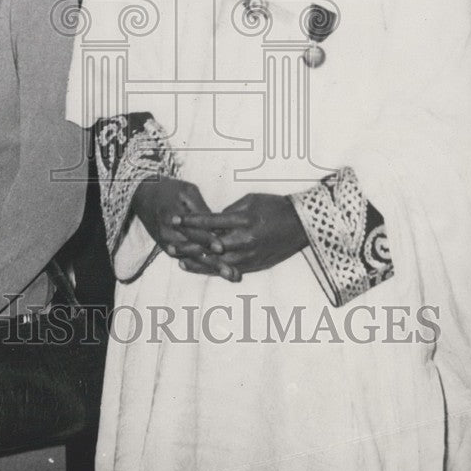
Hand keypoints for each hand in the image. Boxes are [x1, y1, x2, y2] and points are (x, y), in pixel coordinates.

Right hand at [132, 176, 237, 280]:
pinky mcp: (168, 248)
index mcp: (173, 216)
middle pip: (193, 249)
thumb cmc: (170, 191)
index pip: (193, 230)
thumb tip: (218, 223)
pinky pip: (187, 259)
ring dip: (211, 268)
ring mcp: (167, 243)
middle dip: (213, 261)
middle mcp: (168, 233)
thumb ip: (201, 208)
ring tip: (229, 275)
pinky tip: (217, 273)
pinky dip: (202, 267)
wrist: (144, 197)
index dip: (207, 239)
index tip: (221, 247)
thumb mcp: (187, 191)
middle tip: (231, 271)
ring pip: (192, 258)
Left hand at [179, 193, 307, 275]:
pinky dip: (210, 268)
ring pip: (215, 261)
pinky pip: (227, 269)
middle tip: (168, 245)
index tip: (175, 220)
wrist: (301, 225)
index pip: (211, 221)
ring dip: (195, 260)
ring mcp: (249, 256)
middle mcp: (245, 240)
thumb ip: (229, 211)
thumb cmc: (275, 207)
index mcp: (244, 220)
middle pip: (209, 245)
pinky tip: (195, 267)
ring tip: (176, 258)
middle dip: (187, 245)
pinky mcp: (254, 266)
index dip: (191, 221)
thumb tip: (212, 220)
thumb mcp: (251, 201)